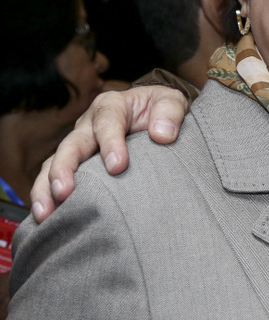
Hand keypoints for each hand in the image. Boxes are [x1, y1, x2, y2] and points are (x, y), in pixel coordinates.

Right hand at [30, 86, 187, 221]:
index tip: (117, 167)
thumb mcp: (172, 102)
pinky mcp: (77, 163)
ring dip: (47, 187)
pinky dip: (47, 196)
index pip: (107, 123)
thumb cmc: (162, 110)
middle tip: (63, 192)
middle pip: (72, 145)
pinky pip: (55, 178)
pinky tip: (47, 217)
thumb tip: (162, 134)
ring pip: (55, 163)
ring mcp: (80, 144)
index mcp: (112, 106)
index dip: (110, 144)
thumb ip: (170, 113)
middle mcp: (89, 125)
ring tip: (45, 212)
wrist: (156, 115)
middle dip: (64, 168)